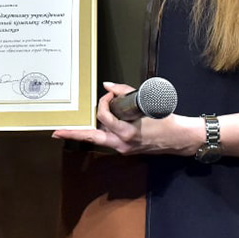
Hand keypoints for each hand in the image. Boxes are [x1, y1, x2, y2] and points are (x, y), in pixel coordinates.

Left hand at [52, 81, 198, 155]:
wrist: (181, 138)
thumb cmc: (167, 120)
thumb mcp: (147, 102)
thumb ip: (125, 92)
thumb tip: (108, 87)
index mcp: (127, 133)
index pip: (104, 116)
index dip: (103, 103)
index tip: (109, 96)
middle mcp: (123, 144)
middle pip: (92, 138)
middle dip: (74, 134)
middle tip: (57, 132)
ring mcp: (124, 149)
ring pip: (100, 138)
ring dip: (90, 130)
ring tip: (73, 127)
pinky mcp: (127, 150)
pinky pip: (110, 140)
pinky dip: (104, 130)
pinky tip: (99, 125)